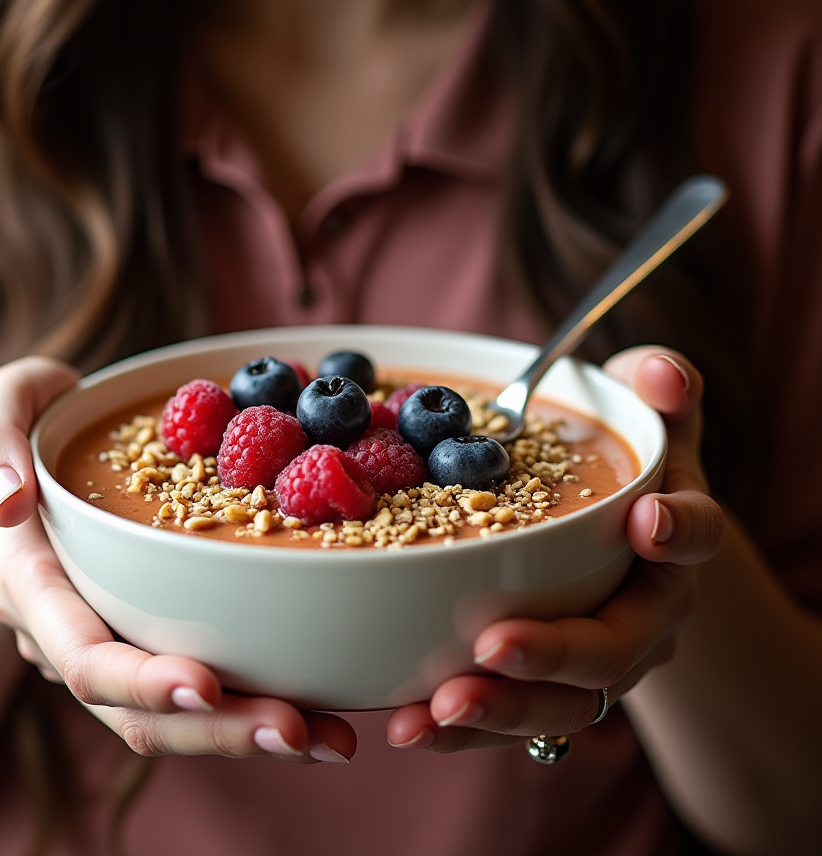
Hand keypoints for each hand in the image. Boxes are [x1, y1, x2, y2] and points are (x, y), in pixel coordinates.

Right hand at [0, 356, 354, 763]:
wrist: (25, 470)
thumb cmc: (28, 426)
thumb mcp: (6, 401)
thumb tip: (8, 501)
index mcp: (30, 582)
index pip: (80, 653)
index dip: (139, 678)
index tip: (206, 684)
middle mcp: (61, 635)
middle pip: (132, 711)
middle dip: (217, 730)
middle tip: (300, 730)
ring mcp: (100, 648)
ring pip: (168, 721)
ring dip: (245, 735)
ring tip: (330, 739)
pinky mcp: (139, 645)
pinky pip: (187, 696)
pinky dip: (247, 711)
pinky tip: (316, 713)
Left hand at [386, 347, 725, 752]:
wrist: (622, 537)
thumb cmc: (623, 462)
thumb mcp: (643, 414)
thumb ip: (658, 387)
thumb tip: (662, 373)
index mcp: (671, 535)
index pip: (693, 534)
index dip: (679, 530)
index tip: (647, 523)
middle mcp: (645, 610)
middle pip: (616, 647)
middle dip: (556, 651)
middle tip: (493, 648)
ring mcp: (600, 659)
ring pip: (564, 703)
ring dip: (501, 709)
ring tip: (434, 708)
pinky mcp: (551, 686)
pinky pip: (515, 718)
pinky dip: (464, 729)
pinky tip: (407, 723)